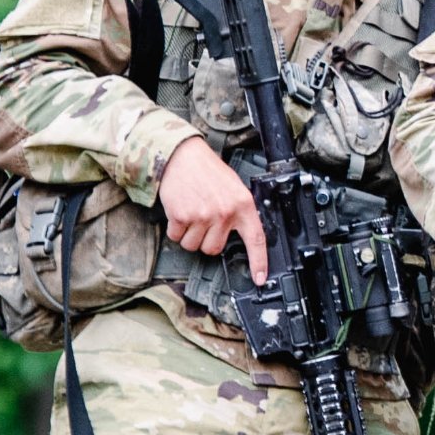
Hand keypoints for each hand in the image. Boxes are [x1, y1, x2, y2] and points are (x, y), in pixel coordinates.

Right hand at [156, 138, 272, 282]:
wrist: (183, 156)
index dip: (259, 262)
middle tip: (204, 220)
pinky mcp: (181, 216)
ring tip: (192, 213)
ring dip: (189, 235)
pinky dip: (175, 229)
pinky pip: (176, 237)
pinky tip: (180, 210)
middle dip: (206, 240)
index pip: (256, 239)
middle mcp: (224, 212)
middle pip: (213, 249)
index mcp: (243, 205)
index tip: (260, 278)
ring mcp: (203, 215)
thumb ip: (239, 211)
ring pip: (193, 246)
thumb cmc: (208, 171)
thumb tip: (238, 236)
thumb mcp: (234, 188)